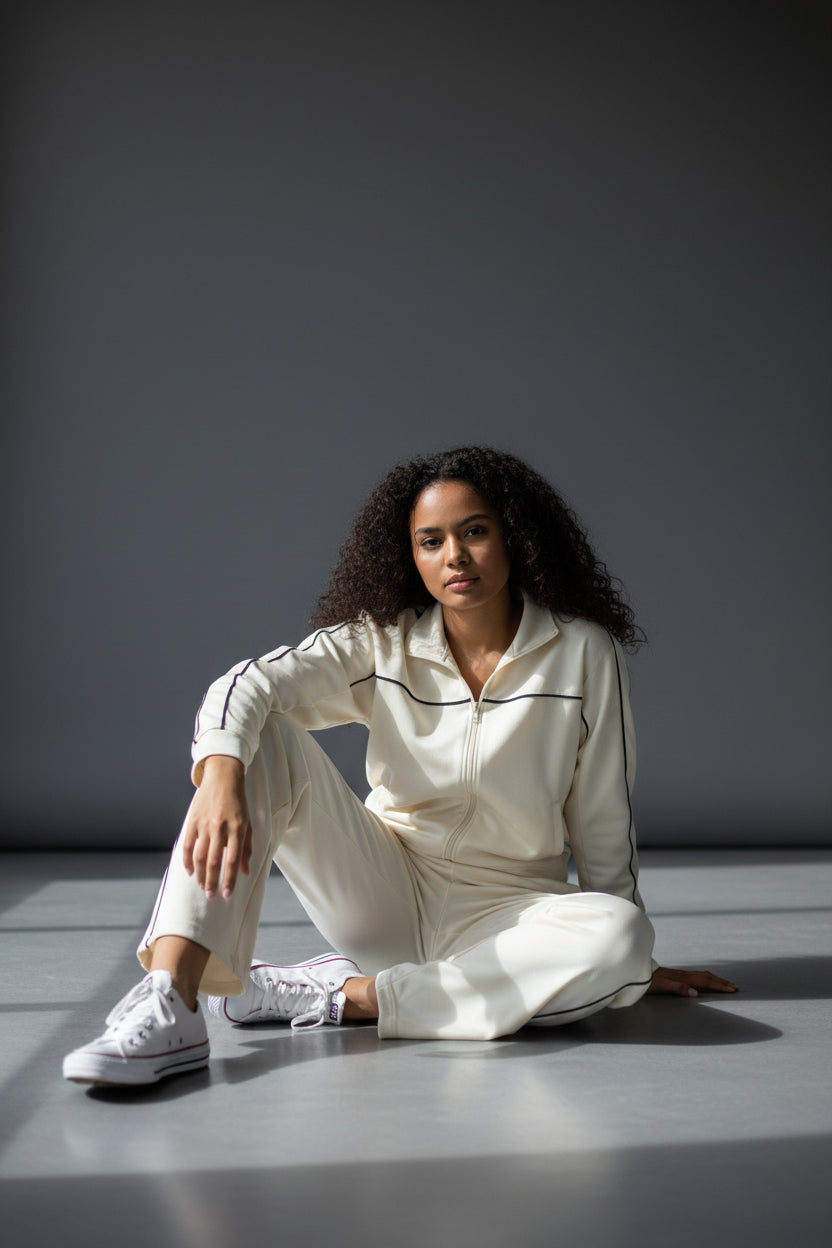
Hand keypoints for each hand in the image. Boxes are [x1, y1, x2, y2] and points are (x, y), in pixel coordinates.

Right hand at [182, 756, 251, 899]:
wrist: (223, 777)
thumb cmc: (238, 803)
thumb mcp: (248, 823)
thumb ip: (246, 848)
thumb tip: (245, 872)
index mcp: (237, 828)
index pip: (233, 860)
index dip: (230, 879)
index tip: (227, 894)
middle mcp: (220, 827)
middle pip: (214, 861)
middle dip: (212, 882)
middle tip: (211, 896)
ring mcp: (204, 824)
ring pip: (200, 856)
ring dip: (200, 875)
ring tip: (202, 886)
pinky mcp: (193, 820)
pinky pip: (188, 845)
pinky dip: (187, 860)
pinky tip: (190, 871)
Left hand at [648, 966, 738, 996]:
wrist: (638, 971)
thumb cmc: (649, 982)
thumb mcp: (663, 986)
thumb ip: (679, 988)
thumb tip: (696, 993)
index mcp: (684, 978)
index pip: (706, 982)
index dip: (720, 986)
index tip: (733, 989)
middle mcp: (685, 975)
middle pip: (708, 978)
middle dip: (722, 982)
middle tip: (736, 987)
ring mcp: (682, 974)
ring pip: (703, 976)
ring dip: (716, 980)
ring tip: (726, 984)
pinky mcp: (678, 976)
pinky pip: (697, 976)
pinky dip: (707, 979)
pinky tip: (707, 981)